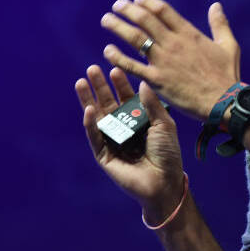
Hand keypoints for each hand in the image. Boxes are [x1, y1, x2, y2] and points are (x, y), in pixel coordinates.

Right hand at [75, 66, 185, 218]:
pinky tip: (88, 109)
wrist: (164, 181)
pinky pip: (95, 137)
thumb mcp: (164, 124)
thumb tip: (141, 82)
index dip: (120, 84)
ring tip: (81, 82)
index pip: (126, 98)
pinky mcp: (104, 155)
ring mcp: (112, 141)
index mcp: (139, 120)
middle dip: (100, 86)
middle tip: (92, 68)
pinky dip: (90, 124)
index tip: (115, 68)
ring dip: (89, 100)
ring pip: (98, 117)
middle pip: (108, 103)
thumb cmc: (168, 153)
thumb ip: (151, 104)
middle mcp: (124, 128)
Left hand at [99, 0, 240, 120]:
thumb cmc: (227, 75)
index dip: (148, 2)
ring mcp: (163, 61)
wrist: (223, 102)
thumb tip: (216, 5)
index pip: (163, 10)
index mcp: (189, 34)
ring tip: (106, 20)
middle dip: (128, 9)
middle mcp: (173, 43)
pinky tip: (107, 51)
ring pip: (135, 38)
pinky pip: (132, 66)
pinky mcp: (157, 80)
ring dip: (118, 27)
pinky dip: (118, 57)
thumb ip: (220, 24)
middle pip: (145, 20)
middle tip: (117, 5)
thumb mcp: (229, 45)